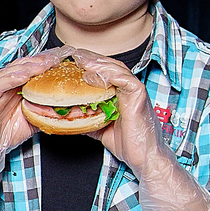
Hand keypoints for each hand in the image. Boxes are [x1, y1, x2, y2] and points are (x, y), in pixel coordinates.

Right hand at [0, 49, 69, 155]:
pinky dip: (12, 78)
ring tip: (42, 65)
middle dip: (39, 61)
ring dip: (28, 67)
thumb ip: (46, 113)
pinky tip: (23, 76)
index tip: (59, 61)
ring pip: (12, 71)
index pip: (31, 70)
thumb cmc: (8, 133)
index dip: (44, 64)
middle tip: (53, 59)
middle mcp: (7, 86)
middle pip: (23, 66)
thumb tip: (65, 112)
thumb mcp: (34, 121)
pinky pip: (0, 84)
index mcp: (17, 89)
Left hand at [80, 57, 209, 210]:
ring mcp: (134, 89)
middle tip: (70, 54)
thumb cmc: (127, 142)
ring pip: (114, 68)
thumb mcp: (99, 128)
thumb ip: (86, 118)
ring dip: (96, 62)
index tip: (67, 60)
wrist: (143, 157)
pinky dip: (109, 73)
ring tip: (79, 58)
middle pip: (106, 65)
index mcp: (119, 92)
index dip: (86, 64)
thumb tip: (66, 118)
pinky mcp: (139, 94)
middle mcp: (127, 87)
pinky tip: (94, 71)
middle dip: (88, 58)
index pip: (101, 71)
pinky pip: (124, 78)